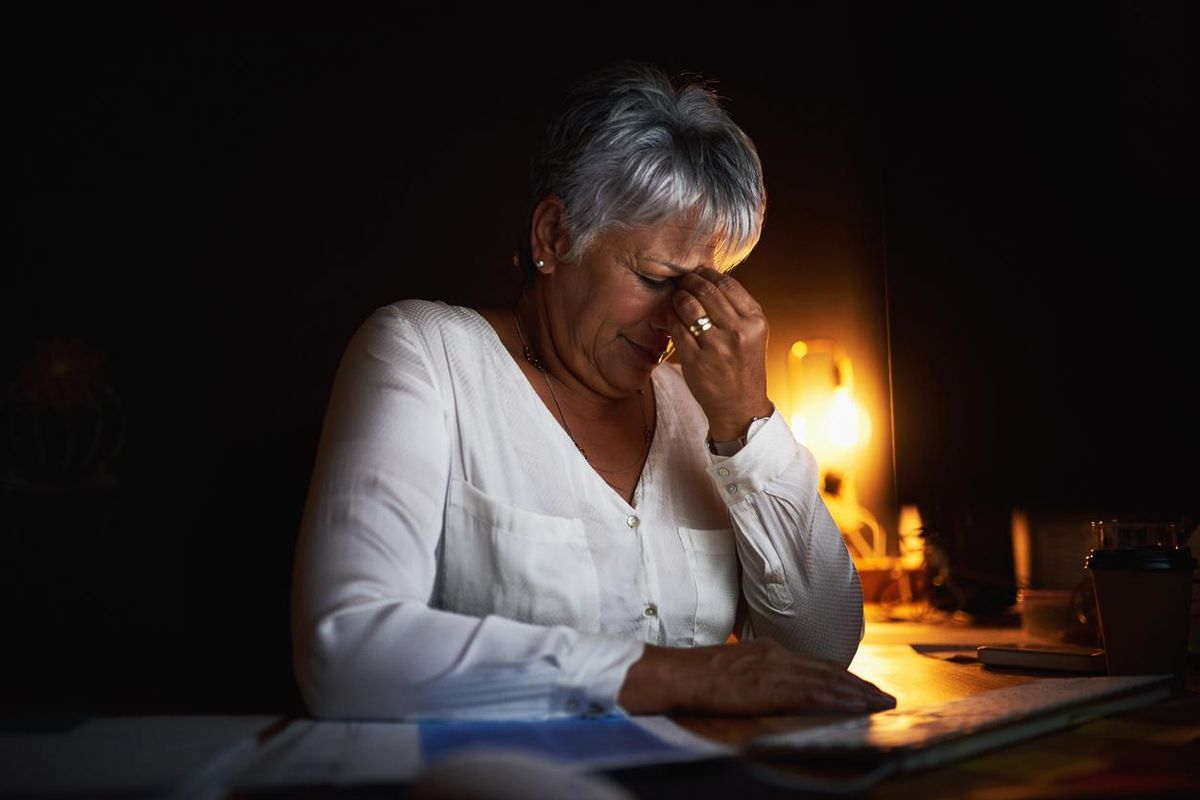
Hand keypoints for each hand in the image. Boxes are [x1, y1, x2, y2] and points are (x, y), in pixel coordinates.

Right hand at [619, 638, 896, 715]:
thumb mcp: (735, 668)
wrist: (678, 674)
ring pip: (829, 680)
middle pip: (830, 669)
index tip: (865, 687)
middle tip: (885, 696)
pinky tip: (857, 707)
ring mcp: (776, 670)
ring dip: (859, 693)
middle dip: (860, 684)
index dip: (844, 676)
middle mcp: (778, 656)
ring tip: (882, 703)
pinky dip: (840, 699)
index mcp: (769, 650)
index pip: (816, 663)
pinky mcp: (771, 687)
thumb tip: (773, 686)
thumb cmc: (698, 675)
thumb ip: (759, 673)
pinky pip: (814, 693)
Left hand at [667, 267, 772, 440]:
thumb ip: (737, 308)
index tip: (698, 272)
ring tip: (677, 298)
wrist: (740, 405)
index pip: (727, 284)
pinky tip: (672, 317)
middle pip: (706, 292)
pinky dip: (671, 318)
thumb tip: (709, 278)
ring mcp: (716, 347)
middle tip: (682, 281)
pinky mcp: (696, 360)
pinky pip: (677, 328)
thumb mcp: (753, 333)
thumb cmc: (744, 364)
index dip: (708, 273)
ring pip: (689, 306)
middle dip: (690, 281)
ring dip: (679, 297)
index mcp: (754, 321)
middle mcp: (738, 331)